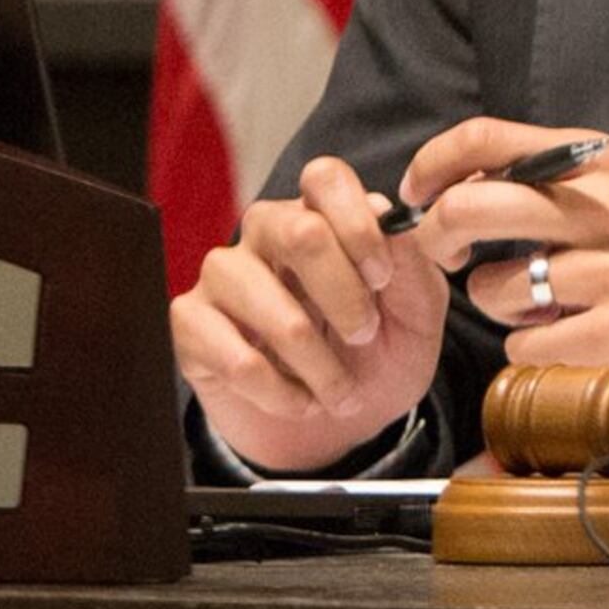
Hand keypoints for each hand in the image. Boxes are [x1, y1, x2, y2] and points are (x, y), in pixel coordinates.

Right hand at [172, 155, 453, 473]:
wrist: (338, 429)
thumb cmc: (380, 357)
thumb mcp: (418, 314)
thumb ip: (410, 264)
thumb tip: (387, 215)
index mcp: (322, 217)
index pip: (325, 179)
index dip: (359, 225)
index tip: (383, 278)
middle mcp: (265, 235)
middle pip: (298, 229)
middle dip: (344, 293)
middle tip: (365, 335)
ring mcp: (222, 277)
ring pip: (263, 298)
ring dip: (316, 359)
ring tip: (341, 392)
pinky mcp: (190, 325)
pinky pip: (232, 353)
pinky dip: (279, 390)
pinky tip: (302, 402)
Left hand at [399, 120, 608, 406]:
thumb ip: (550, 179)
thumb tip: (454, 184)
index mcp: (602, 162)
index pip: (486, 138)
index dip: (432, 166)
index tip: (419, 195)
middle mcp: (608, 208)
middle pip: (470, 206)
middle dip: (435, 236)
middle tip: (447, 257)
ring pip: (491, 287)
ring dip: (498, 305)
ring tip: (540, 306)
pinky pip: (525, 342)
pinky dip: (534, 347)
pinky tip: (569, 338)